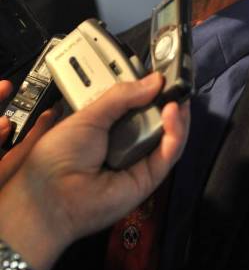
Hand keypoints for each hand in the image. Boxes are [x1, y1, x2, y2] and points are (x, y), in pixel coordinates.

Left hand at [0, 72, 189, 269]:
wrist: (50, 195)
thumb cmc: (59, 155)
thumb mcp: (90, 114)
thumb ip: (122, 96)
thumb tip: (155, 80)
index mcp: (108, 126)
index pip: (137, 105)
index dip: (151, 90)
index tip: (162, 74)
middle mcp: (125, 142)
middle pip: (156, 119)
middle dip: (168, 100)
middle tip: (176, 81)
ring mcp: (138, 160)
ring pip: (168, 136)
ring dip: (176, 115)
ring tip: (177, 94)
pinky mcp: (148, 178)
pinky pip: (168, 155)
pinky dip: (175, 133)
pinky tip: (173, 114)